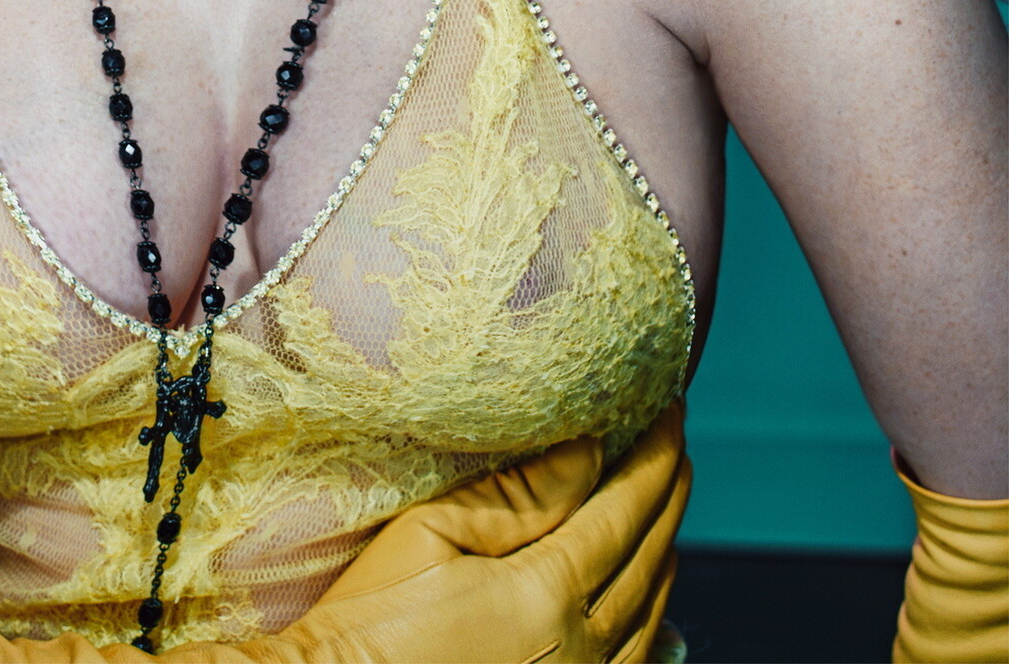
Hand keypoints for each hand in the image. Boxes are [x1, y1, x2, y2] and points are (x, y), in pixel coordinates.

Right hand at [230, 403, 689, 663]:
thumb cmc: (372, 620)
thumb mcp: (430, 536)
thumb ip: (516, 496)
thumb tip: (588, 449)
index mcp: (548, 597)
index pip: (623, 510)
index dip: (652, 456)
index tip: (669, 408)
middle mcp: (581, 651)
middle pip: (647, 560)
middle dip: (667, 495)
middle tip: (675, 444)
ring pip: (652, 617)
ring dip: (664, 553)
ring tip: (666, 507)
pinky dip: (655, 622)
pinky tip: (655, 608)